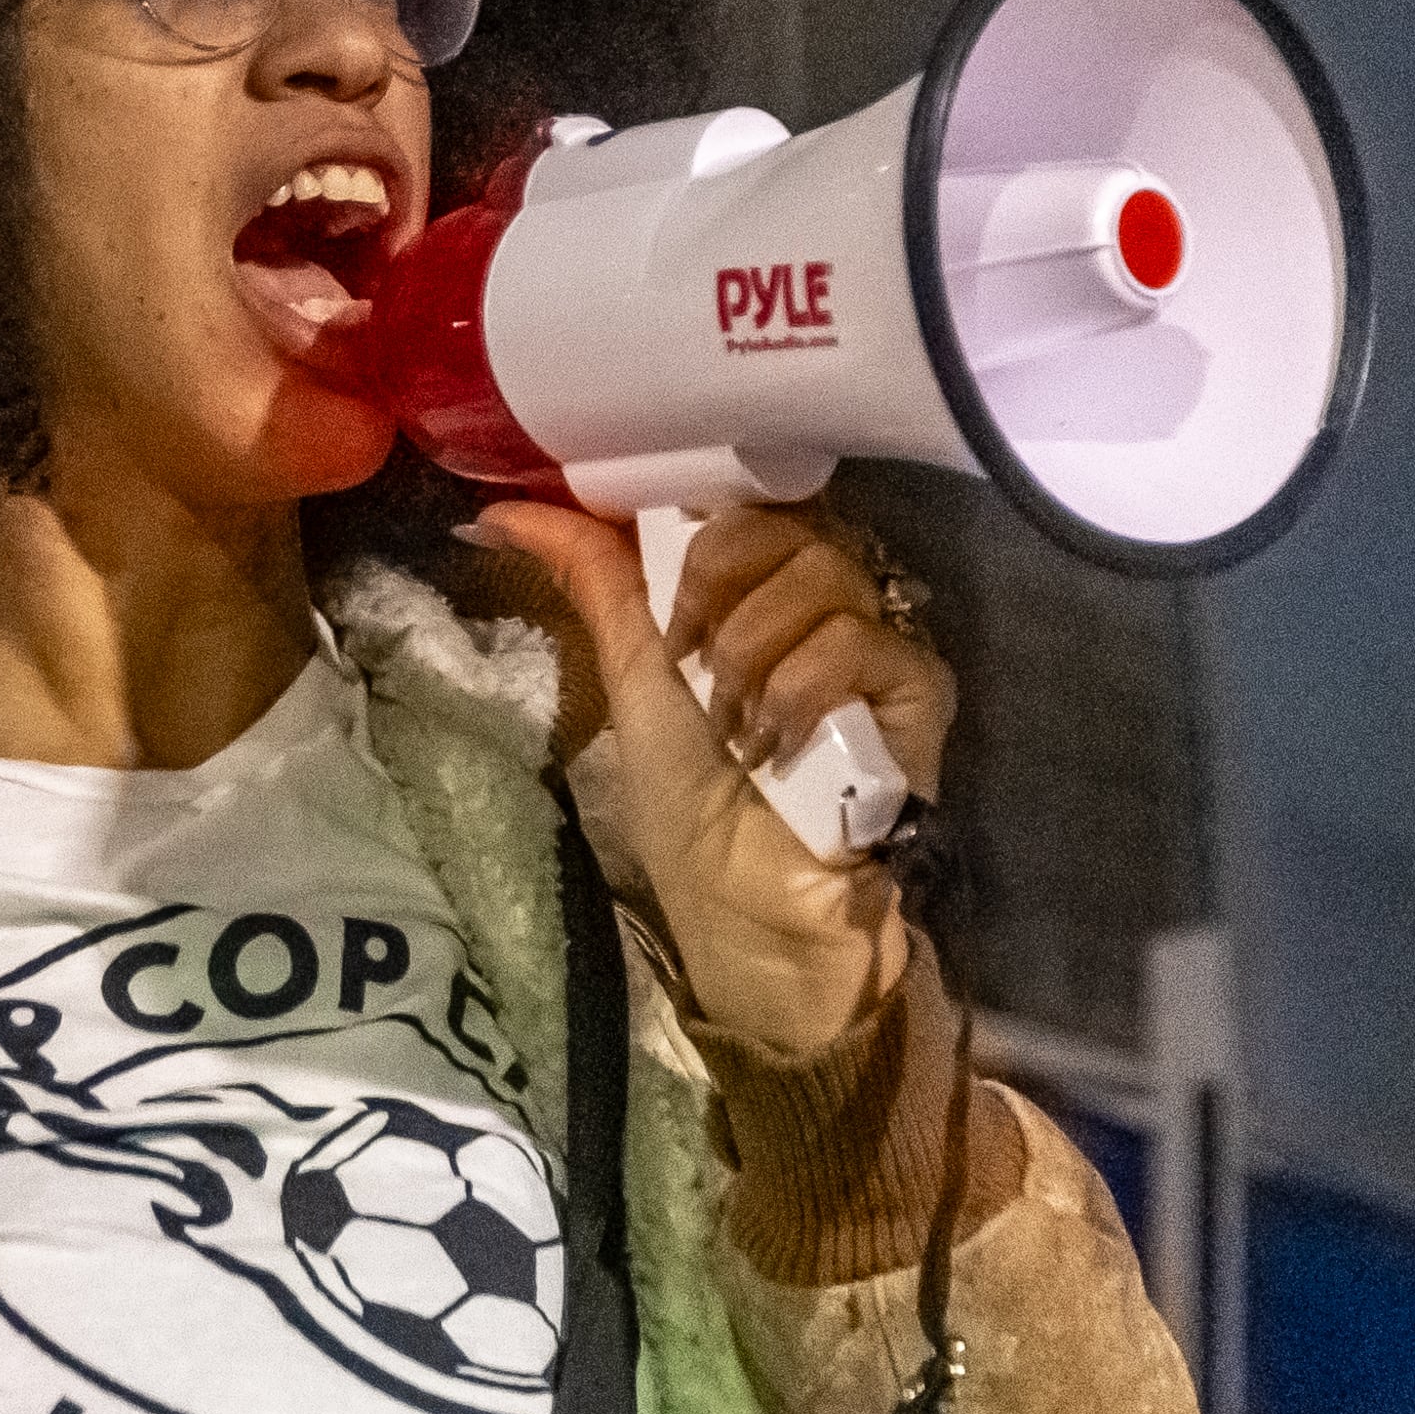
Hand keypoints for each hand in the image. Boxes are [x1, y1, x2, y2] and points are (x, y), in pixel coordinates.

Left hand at [461, 499, 949, 1055]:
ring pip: (822, 572)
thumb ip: (591, 582)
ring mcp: (877, 644)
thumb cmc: (693, 808)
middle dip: (716, 587)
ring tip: (736, 723)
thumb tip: (496, 515)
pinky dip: (802, 689)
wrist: (749, 911)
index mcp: (759, 594)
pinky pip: (864, 640)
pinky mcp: (918, 692)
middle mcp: (826, 606)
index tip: (668, 595)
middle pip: (786, 522)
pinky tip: (779, 745)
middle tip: (693, 662)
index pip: (747, 502)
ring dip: (751, 649)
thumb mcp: (631, 679)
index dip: (703, 529)